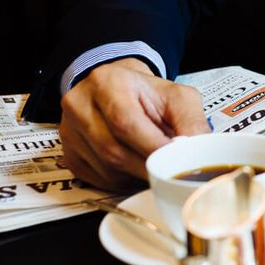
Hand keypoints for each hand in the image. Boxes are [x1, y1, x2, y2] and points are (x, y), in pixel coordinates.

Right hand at [59, 58, 208, 190]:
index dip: (153, 147)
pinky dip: (125, 181)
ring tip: (158, 167)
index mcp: (107, 82)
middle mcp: (80, 105)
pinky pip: (100, 180)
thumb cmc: (150, 95)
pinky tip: (138, 170)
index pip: (126, 122)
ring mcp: (70, 132)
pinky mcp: (70, 155)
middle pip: (114, 150)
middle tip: (172, 171)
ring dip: (138, 176)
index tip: (177, 161)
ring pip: (107, 170)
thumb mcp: (178, 97)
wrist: (122, 92)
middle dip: (149, 166)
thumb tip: (194, 150)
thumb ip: (191, 121)